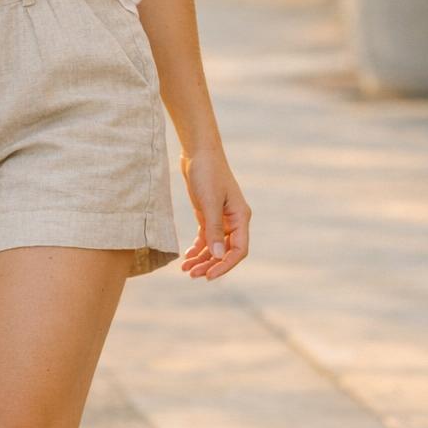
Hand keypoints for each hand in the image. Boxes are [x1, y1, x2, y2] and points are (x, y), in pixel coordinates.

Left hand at [178, 148, 250, 279]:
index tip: (209, 276)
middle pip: (226, 251)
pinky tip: (187, 257)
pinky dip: (198, 248)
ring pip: (214, 246)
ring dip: (202, 259)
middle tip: (192, 275)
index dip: (225, 265)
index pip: (239, 250)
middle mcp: (234, 220)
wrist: (198, 151)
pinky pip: (206, 237)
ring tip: (185, 269)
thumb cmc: (207, 172)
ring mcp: (222, 218)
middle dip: (210, 264)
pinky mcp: (208, 214)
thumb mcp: (209, 202)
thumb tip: (219, 256)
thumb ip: (214, 229)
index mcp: (241, 217)